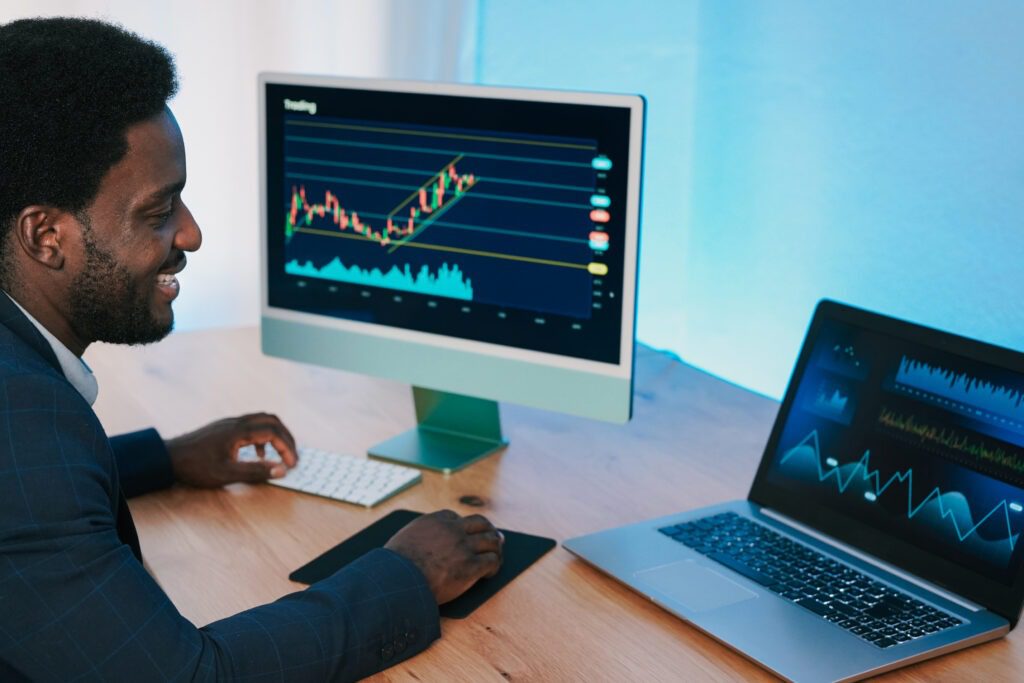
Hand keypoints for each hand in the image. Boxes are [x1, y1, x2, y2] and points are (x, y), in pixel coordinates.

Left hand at [164, 412, 297, 487]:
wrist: (168, 457)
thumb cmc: (195, 467)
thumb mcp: (226, 474)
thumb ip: (255, 471)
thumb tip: (281, 470)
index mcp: (239, 431)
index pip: (273, 433)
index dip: (287, 448)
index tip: (292, 464)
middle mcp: (236, 422)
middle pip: (272, 420)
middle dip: (287, 437)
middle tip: (293, 455)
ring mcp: (230, 422)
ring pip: (262, 420)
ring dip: (275, 435)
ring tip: (279, 455)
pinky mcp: (224, 427)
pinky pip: (252, 425)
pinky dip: (262, 436)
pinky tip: (257, 454)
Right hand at [384, 510, 503, 604]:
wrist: (398, 580)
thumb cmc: (396, 565)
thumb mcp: (406, 538)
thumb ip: (420, 535)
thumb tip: (423, 542)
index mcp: (436, 521)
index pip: (457, 517)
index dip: (464, 527)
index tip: (467, 534)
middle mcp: (453, 529)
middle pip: (480, 523)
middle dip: (489, 530)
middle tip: (496, 538)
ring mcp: (464, 546)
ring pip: (491, 540)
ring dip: (496, 548)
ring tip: (496, 556)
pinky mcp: (471, 566)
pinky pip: (492, 561)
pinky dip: (494, 566)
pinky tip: (490, 573)